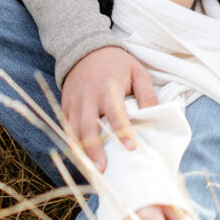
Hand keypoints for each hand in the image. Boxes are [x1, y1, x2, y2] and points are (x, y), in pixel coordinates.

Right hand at [61, 46, 157, 170]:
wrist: (86, 49)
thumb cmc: (117, 63)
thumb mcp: (138, 71)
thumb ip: (147, 94)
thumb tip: (154, 116)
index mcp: (108, 87)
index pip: (115, 112)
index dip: (122, 130)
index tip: (130, 148)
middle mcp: (88, 96)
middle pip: (88, 126)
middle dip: (94, 149)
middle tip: (102, 169)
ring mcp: (74, 102)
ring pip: (74, 130)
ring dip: (81, 151)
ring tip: (90, 170)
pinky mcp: (65, 106)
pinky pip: (66, 128)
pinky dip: (72, 144)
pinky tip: (80, 158)